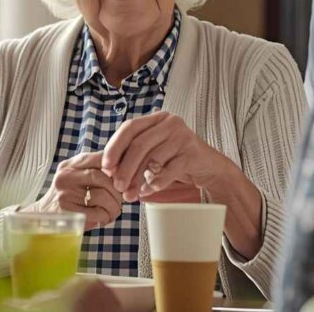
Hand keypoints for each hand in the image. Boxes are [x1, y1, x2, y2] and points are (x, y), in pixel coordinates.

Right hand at [26, 151, 122, 229]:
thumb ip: (94, 170)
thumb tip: (125, 168)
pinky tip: (104, 219)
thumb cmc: (67, 198)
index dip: (117, 168)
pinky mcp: (68, 213)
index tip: (124, 179)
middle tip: (121, 200)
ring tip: (113, 211)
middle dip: (117, 192)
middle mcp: (65, 176)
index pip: (99, 158)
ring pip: (103, 196)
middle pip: (103, 178)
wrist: (43, 219)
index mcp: (70, 165)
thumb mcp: (76, 178)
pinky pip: (97, 213)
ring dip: (114, 207)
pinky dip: (106, 217)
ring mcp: (65, 195)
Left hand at [100, 112, 224, 201]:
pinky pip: (169, 170)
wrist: (208, 167)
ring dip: (138, 180)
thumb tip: (105, 168)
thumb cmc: (175, 158)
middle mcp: (170, 123)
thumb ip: (131, 155)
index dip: (114, 147)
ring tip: (132, 194)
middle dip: (125, 168)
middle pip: (139, 144)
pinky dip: (156, 183)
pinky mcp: (193, 153)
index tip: (105, 166)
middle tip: (118, 187)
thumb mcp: (152, 152)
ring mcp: (183, 136)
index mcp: (156, 119)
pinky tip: (148, 191)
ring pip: (153, 159)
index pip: (129, 127)